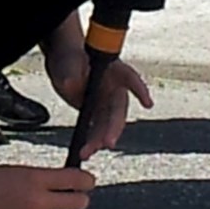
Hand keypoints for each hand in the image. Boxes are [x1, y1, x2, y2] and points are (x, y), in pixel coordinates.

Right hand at [0, 164, 94, 208]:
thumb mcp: (14, 173)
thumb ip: (39, 180)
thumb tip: (64, 185)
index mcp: (32, 179)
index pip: (74, 179)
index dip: (86, 180)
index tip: (88, 181)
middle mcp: (36, 202)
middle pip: (79, 203)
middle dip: (80, 201)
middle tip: (77, 200)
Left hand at [46, 45, 152, 159]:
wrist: (62, 64)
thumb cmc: (69, 56)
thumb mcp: (67, 61)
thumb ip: (70, 72)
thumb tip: (70, 84)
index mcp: (114, 70)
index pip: (130, 78)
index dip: (140, 90)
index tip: (147, 103)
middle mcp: (115, 89)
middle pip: (117, 111)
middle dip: (114, 128)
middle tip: (108, 142)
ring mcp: (107, 103)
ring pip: (107, 125)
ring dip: (99, 140)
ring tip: (87, 151)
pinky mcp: (97, 115)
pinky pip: (97, 130)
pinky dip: (91, 141)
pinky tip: (83, 152)